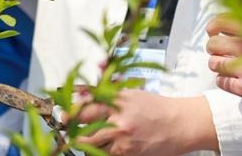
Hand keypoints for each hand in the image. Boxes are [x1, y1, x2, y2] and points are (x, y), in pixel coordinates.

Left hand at [72, 91, 216, 154]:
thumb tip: (79, 91)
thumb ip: (105, 92)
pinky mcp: (127, 153)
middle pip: (81, 121)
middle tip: (65, 125)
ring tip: (82, 138)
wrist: (181, 124)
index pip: (84, 100)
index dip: (69, 106)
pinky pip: (103, 154)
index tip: (61, 109)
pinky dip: (98, 151)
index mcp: (116, 98)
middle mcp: (116, 117)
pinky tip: (101, 147)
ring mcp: (121, 137)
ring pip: (88, 142)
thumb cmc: (155, 108)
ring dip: (82, 141)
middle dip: (69, 124)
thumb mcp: (129, 94)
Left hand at [206, 15, 241, 111]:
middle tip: (219, 51)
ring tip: (227, 66)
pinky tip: (233, 80)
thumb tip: (224, 22)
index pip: (220, 22)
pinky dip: (224, 80)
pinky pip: (220, 81)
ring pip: (214, 63)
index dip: (213, 27)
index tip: (213, 31)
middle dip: (214, 48)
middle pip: (213, 44)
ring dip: (218, 65)